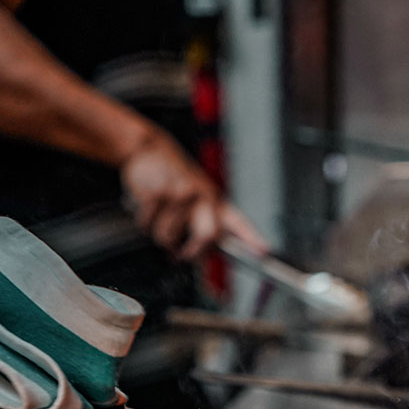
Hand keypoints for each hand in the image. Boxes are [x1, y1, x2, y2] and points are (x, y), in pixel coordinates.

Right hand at [120, 131, 266, 259]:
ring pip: (170, 236)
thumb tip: (206, 257)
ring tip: (160, 223)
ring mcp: (182, 193)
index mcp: (217, 202)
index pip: (239, 223)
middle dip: (192, 252)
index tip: (263, 252)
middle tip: (180, 254)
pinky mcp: (159, 191)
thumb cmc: (175, 182)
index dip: (252, 239)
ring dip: (161, 236)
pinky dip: (145, 223)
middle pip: (207, 236)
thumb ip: (206, 228)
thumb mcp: (198, 202)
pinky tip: (148, 210)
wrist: (149, 151)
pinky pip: (148, 224)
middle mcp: (204, 196)